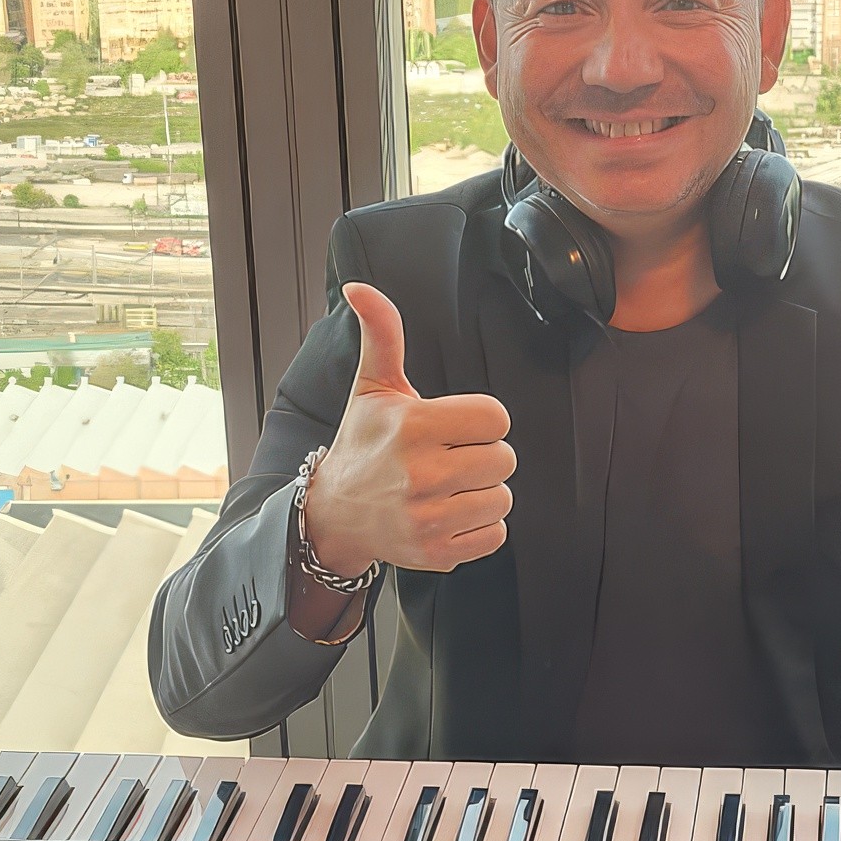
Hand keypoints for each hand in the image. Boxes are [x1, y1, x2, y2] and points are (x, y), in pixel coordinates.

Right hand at [296, 286, 514, 607]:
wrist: (336, 513)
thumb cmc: (363, 444)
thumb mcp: (372, 387)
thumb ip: (381, 334)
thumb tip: (359, 287)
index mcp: (413, 427)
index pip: (496, 417)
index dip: (481, 420)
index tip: (455, 427)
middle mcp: (421, 474)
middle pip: (504, 458)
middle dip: (483, 455)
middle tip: (450, 457)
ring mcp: (428, 518)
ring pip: (502, 497)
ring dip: (483, 491)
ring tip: (449, 486)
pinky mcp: (437, 553)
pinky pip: (495, 535)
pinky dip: (480, 526)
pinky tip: (450, 513)